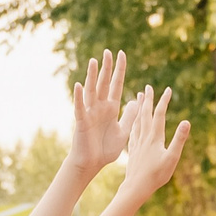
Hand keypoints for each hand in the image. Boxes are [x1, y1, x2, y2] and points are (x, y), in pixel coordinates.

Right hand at [66, 52, 129, 176]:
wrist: (92, 164)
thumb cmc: (105, 150)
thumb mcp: (123, 131)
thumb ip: (130, 116)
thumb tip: (136, 101)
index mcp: (111, 108)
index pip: (116, 85)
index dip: (119, 70)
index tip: (122, 54)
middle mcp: (100, 107)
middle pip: (104, 83)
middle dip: (106, 68)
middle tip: (108, 51)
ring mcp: (90, 113)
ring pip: (92, 91)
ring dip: (93, 77)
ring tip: (94, 61)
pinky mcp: (82, 122)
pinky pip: (80, 107)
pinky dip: (79, 97)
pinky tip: (79, 85)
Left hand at [115, 82, 189, 199]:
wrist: (135, 187)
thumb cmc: (156, 175)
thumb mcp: (172, 158)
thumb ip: (179, 139)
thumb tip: (187, 121)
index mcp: (155, 137)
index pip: (160, 114)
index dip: (164, 101)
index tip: (168, 89)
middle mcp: (145, 136)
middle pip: (146, 114)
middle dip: (148, 99)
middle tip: (148, 87)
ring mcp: (137, 142)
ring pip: (138, 120)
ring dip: (139, 107)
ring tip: (138, 97)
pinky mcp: (133, 149)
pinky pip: (133, 130)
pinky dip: (133, 121)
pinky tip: (133, 121)